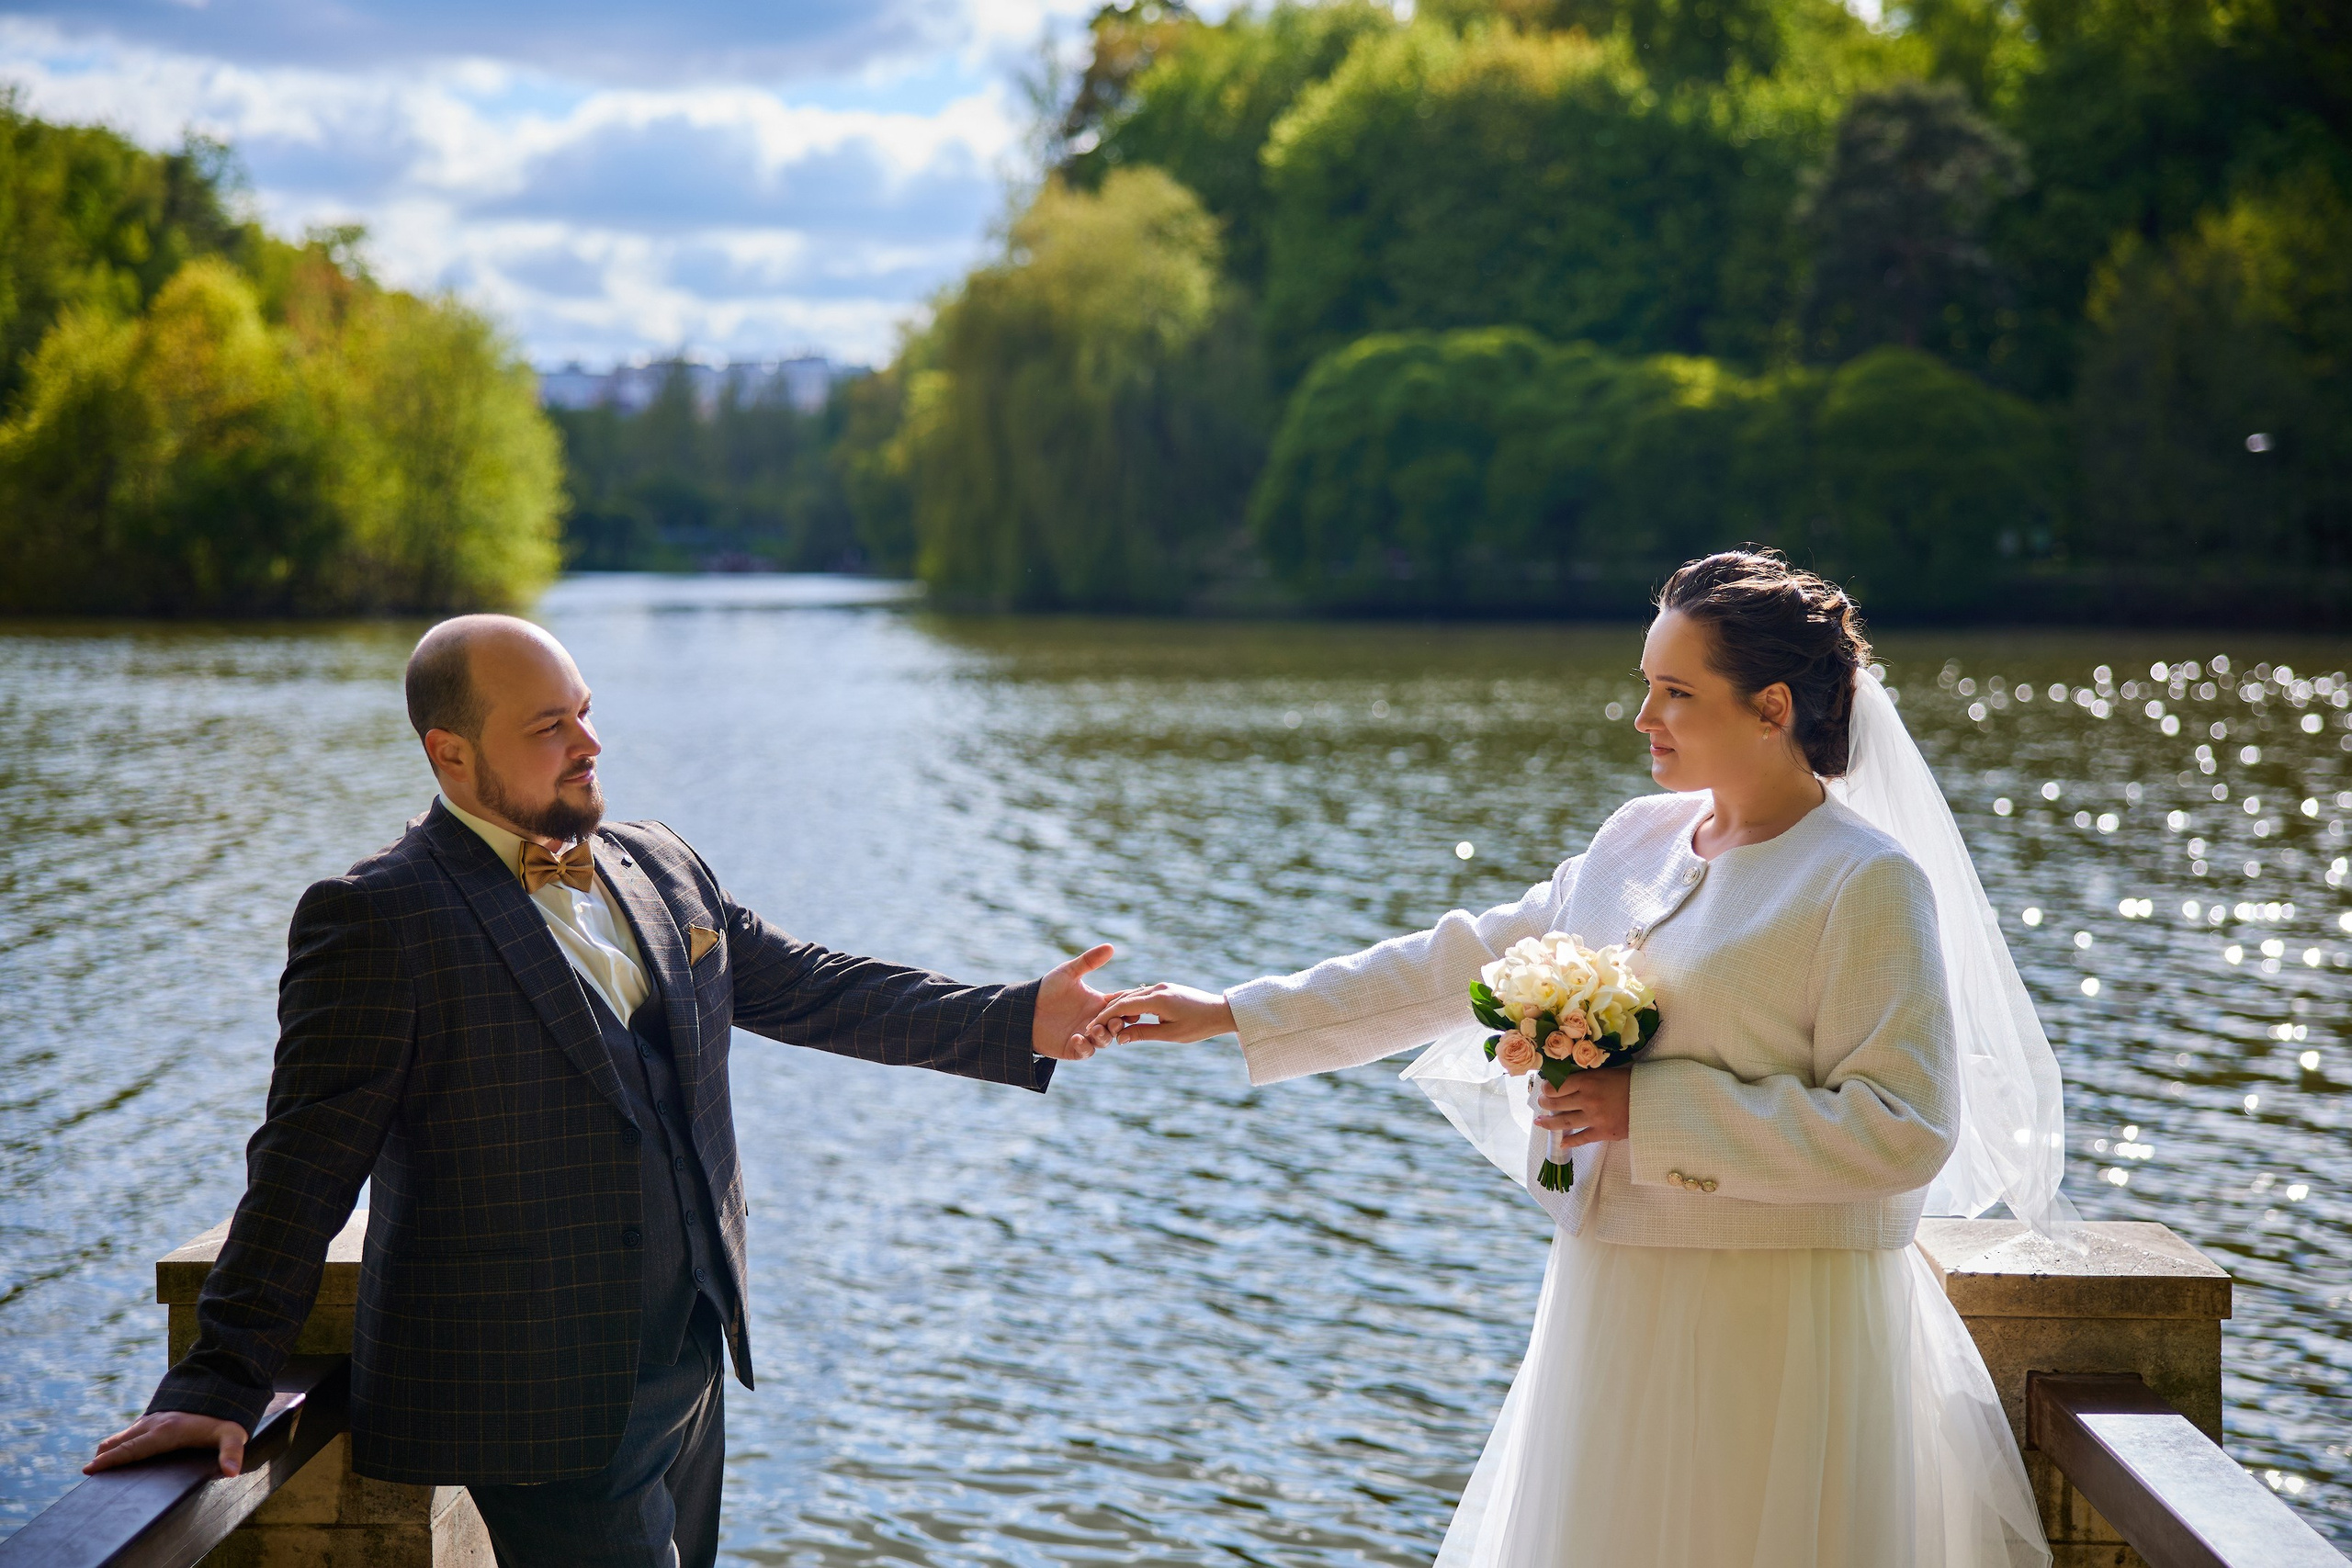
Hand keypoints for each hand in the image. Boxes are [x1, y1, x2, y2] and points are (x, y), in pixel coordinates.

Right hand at [85, 1411, 247, 1476]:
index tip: (89, 1469)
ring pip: (121, 1436)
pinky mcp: (153, 1418)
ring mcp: (151, 1419)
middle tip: (87, 1475)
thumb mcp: (232, 1433)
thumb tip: (232, 1472)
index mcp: (165, 1432)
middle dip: (102, 1458)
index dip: (111, 1460)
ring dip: (107, 1449)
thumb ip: (231, 1452)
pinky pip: (129, 1432)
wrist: (221, 1384)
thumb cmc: (225, 1416)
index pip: (132, 1449)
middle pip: (120, 1442)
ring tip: (95, 1467)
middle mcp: (153, 1424)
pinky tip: (113, 1453)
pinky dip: (117, 1443)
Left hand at [1032, 944, 1118, 1059]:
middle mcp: (1096, 1020)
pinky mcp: (1073, 1049)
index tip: (1135, 1002)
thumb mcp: (1068, 972)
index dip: (1129, 1004)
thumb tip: (1110, 946)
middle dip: (1118, 1024)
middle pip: (1117, 1025)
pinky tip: (1076, 1038)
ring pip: (1104, 1041)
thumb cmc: (1048, 989)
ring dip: (1103, 1036)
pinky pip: (1085, 1052)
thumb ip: (1089, 962)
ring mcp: (1086, 1036)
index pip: (1121, 1004)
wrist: (1025, 1008)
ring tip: (1094, 1029)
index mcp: (1099, 1003)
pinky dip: (1084, 1047)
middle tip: (1115, 1020)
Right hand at [1080, 983, 1234, 1045]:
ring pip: (1132, 995)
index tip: (1092, 1027)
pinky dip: (1130, 1004)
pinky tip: (1124, 1014)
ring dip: (1118, 1007)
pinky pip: (1142, 995)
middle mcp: (1157, 989)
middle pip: (1124, 998)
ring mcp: (1162, 987)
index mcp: (1157, 1000)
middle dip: (1107, 1011)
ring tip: (1105, 1021)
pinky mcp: (1166, 988)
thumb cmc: (1198, 1026)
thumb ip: (1143, 1034)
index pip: (1123, 1006)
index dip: (1105, 1017)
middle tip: (1093, 1026)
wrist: (1221, 1011)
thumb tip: (1118, 1038)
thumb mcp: (1170, 1035)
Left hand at [1532, 1067, 1630, 1152]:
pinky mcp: (1603, 1133)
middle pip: (1557, 1104)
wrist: (1653, 1100)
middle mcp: (1587, 1099)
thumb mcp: (1605, 1073)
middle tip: (1540, 1104)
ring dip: (1549, 1123)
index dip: (1547, 1088)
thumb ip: (1586, 1078)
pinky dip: (1569, 1142)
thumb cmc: (1630, 1082)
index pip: (1557, 1086)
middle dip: (1544, 1104)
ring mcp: (1594, 1118)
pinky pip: (1581, 1139)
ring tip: (1539, 1122)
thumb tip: (1567, 1081)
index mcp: (1587, 1081)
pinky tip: (1561, 1143)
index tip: (1544, 1089)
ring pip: (1564, 1122)